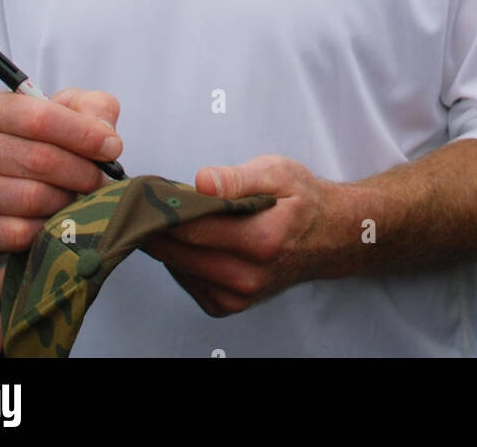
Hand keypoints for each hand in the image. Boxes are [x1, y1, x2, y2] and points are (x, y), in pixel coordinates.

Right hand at [0, 87, 121, 254]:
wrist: (3, 180)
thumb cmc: (45, 138)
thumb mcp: (71, 110)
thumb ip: (94, 108)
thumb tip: (105, 138)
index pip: (40, 118)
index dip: (84, 134)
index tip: (112, 147)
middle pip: (39, 159)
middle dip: (82, 171)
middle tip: (99, 178)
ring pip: (31, 197)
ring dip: (68, 199)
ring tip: (78, 196)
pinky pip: (20, 232)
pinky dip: (49, 227)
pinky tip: (57, 217)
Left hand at [142, 155, 347, 317]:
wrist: (329, 236)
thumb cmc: (302, 200)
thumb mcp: (278, 172)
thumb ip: (238, 177)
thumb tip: (201, 181)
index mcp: (261, 240)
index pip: (191, 228)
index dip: (162, 209)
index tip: (147, 192)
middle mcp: (248, 276)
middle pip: (178, 253)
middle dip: (157, 226)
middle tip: (150, 201)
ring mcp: (238, 296)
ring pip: (178, 269)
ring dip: (168, 244)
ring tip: (172, 216)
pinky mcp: (229, 305)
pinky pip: (188, 281)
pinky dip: (182, 259)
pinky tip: (193, 239)